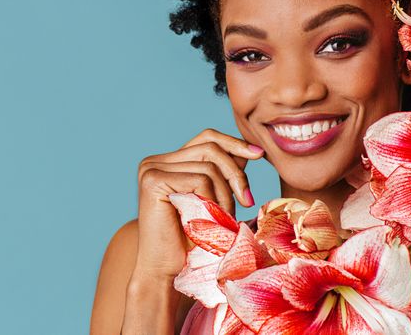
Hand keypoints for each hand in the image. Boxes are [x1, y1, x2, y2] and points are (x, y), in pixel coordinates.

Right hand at [132, 128, 263, 279]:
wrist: (167, 272)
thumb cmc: (191, 241)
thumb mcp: (213, 201)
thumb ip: (224, 175)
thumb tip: (248, 151)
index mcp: (167, 162)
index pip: (206, 138)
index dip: (234, 143)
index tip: (259, 155)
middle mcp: (155, 161)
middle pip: (210, 148)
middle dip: (235, 174)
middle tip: (247, 201)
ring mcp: (151, 169)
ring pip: (208, 166)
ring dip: (226, 194)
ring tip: (225, 219)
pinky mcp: (153, 181)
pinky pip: (199, 179)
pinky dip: (213, 200)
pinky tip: (211, 220)